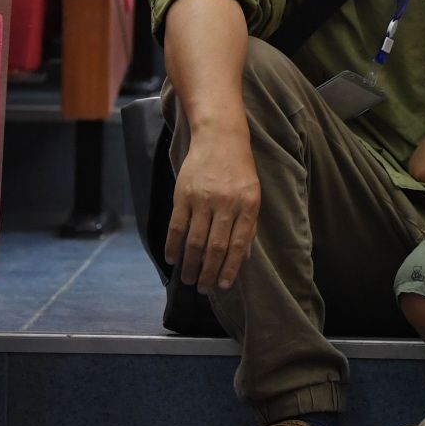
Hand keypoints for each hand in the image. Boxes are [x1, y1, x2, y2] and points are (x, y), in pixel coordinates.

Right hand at [164, 128, 261, 290]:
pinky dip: (173, 245)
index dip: (229, 269)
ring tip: (188, 279)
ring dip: (190, 264)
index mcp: (247, 206)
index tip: (223, 286)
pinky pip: (176, 226)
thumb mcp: (252, 195)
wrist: (220, 137)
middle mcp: (226, 204)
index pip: (237, 246)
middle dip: (208, 273)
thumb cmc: (239, 169)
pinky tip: (172, 259)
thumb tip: (242, 259)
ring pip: (194, 241)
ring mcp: (202, 199)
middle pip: (215, 248)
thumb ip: (248, 226)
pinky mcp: (183, 194)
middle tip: (203, 288)